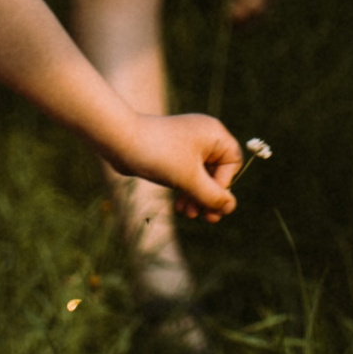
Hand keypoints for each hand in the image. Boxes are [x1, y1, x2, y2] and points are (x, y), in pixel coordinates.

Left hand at [111, 112, 242, 221]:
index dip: (224, 185)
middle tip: (207, 219)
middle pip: (218, 172)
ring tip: (188, 214)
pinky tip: (180, 207)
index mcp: (213, 134)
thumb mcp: (189, 179)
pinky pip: (187, 174)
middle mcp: (203, 136)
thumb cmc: (159, 155)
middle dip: (209, 196)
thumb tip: (230, 207)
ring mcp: (187, 144)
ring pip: (201, 176)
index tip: (209, 200)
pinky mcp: (172, 153)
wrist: (120, 141)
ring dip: (197, 196)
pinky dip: (186, 190)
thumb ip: (212, 195)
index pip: (232, 164)